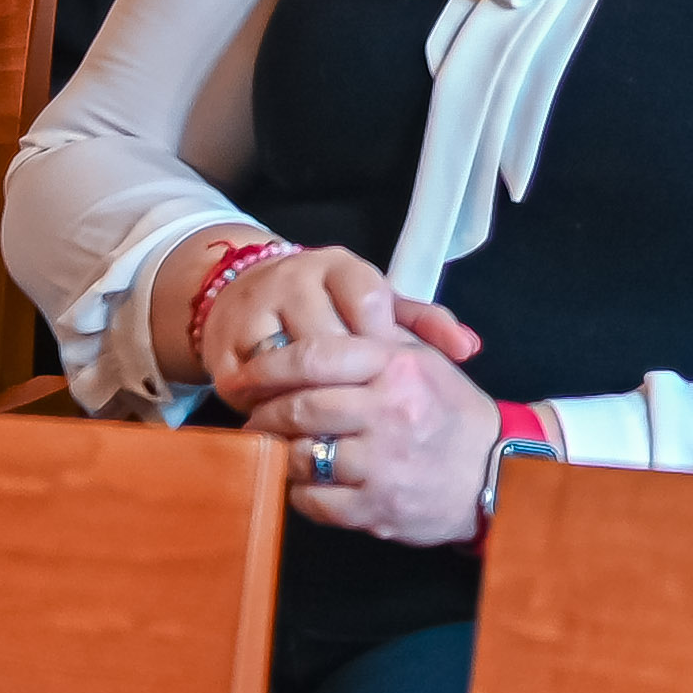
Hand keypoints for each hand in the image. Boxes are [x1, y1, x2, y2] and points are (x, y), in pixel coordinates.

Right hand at [182, 237, 480, 409]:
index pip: (367, 300)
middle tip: (364, 414)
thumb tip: (470, 348)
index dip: (380, 343)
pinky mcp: (223, 343)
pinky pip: (250, 385)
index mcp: (338, 265)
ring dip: (309, 399)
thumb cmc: (330, 310)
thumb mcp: (377, 309)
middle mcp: (293, 278)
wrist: (249, 296)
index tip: (386, 375)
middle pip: (327, 338)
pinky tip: (289, 425)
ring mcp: (254, 308)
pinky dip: (270, 408)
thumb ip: (424, 324)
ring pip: (287, 363)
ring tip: (332, 427)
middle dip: (348, 381)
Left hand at [244, 314, 509, 547]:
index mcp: (396, 367)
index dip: (267, 367)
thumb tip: (316, 324)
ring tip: (277, 449)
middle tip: (252, 416)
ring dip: (280, 454)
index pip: (315, 357)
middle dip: (265, 413)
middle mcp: (389, 412)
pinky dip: (299, 492)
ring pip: (302, 456)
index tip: (242, 376)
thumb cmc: (452, 413)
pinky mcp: (377, 508)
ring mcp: (382, 464)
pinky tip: (305, 483)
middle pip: (300, 408)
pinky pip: (314, 501)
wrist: (497, 472)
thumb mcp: (424, 360)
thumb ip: (374, 338)